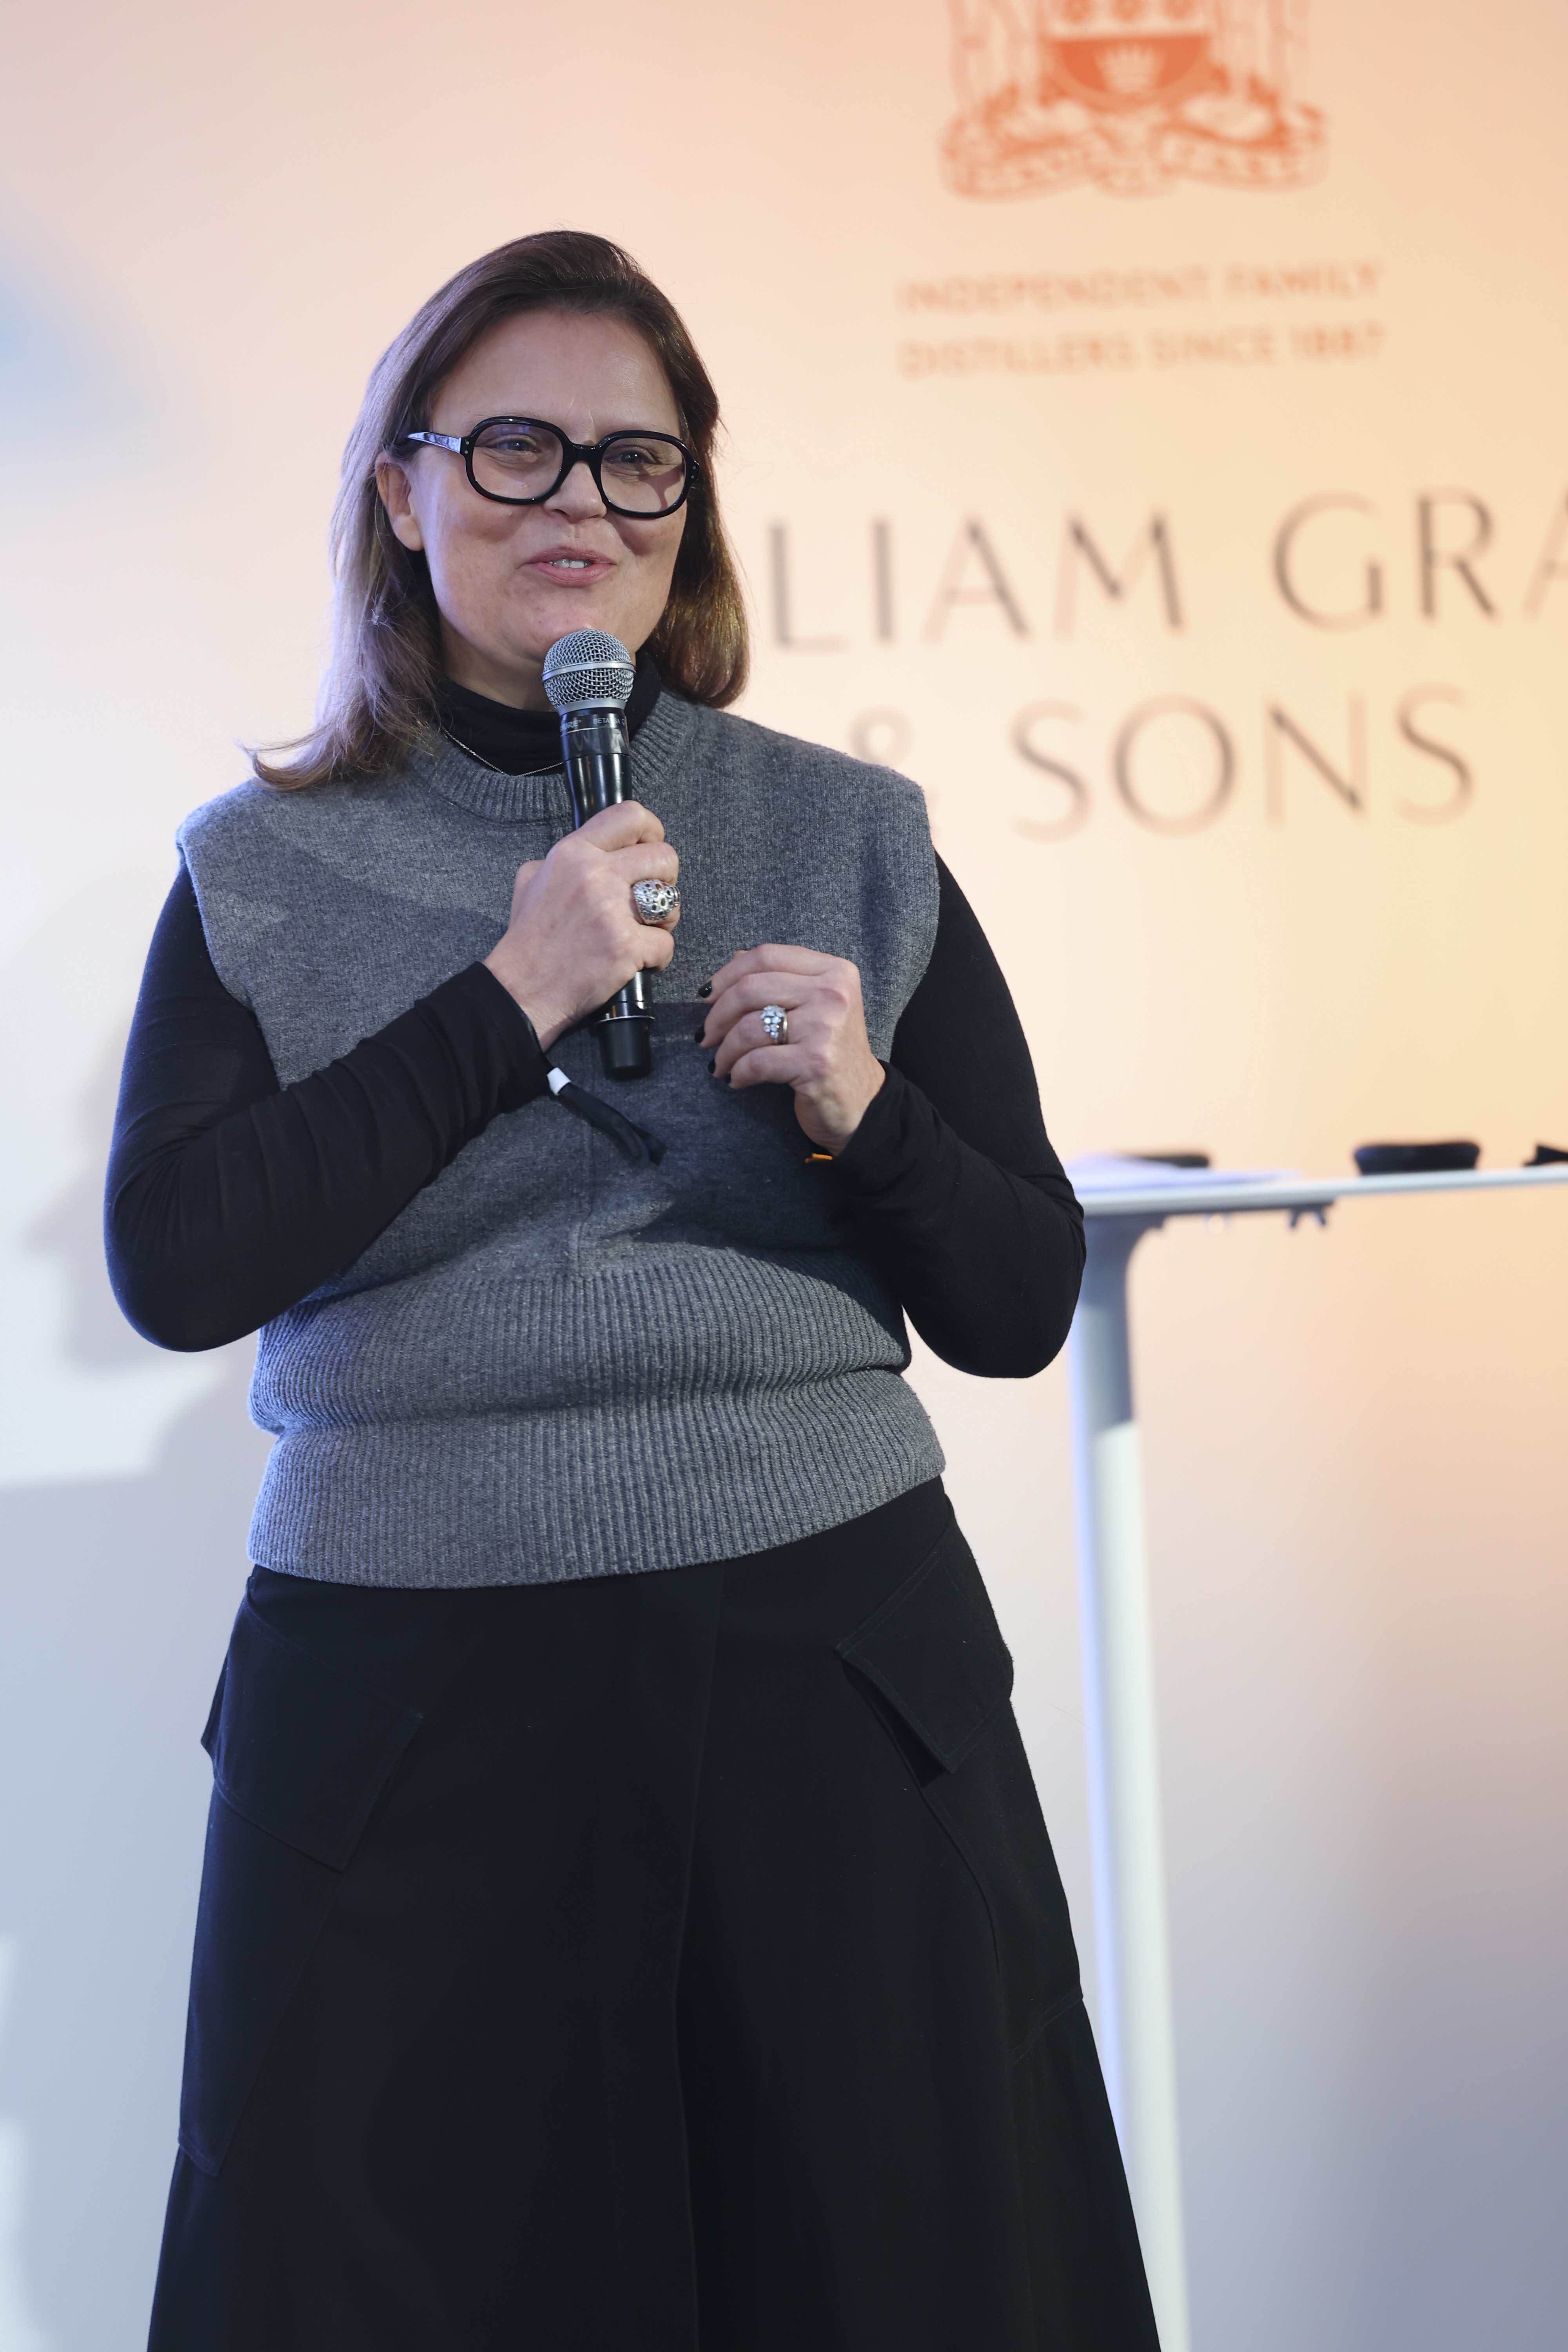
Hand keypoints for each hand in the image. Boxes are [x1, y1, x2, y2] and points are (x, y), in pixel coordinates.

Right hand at [484, 801, 678, 1049]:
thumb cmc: (528, 941)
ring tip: (643, 932)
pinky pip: (666, 944)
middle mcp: (594, 874)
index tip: (649, 849)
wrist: (521, 990)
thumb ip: (565, 860)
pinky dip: (657, 958)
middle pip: (663, 856)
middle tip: (651, 899)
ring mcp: (611, 910)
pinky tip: (636, 963)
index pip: (628, 815)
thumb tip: (596, 852)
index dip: (651, 829)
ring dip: (665, 919)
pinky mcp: (625, 945)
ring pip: (672, 900)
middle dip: (667, 879)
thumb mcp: (532, 881)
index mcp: (572, 853)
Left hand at [698, 945, 884, 1152]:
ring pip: (749, 1027)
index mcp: (834, 971)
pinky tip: (737, 1079)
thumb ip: (780, 977)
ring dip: (724, 1049)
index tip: (707, 996)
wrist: (861, 1102)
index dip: (727, 974)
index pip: (767, 956)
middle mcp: (833, 993)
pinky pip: (757, 1062)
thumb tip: (734, 958)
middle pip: (751, 988)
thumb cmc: (830, 1051)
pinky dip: (738, 1072)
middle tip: (706, 1036)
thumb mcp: (815, 1006)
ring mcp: (826, 1027)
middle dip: (717, 1015)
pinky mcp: (816, 1062)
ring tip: (720, 1063)